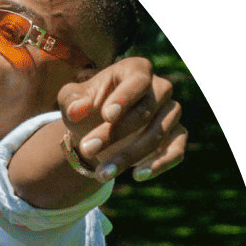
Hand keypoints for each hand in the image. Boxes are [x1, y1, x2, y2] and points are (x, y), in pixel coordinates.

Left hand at [59, 57, 186, 182]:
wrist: (94, 129)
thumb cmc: (84, 108)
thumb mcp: (69, 101)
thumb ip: (70, 101)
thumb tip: (77, 109)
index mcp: (136, 70)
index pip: (138, 80)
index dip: (125, 97)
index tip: (107, 115)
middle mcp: (160, 88)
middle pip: (146, 110)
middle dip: (115, 133)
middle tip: (87, 149)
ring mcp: (171, 111)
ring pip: (157, 134)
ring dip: (129, 156)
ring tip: (101, 173)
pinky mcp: (176, 135)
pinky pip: (176, 150)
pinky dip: (159, 164)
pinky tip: (138, 175)